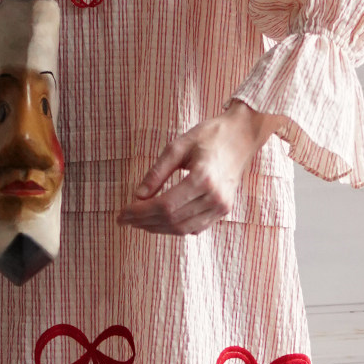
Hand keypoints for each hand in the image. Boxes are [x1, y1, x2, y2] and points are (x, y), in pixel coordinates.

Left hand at [116, 101, 283, 236]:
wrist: (242, 136)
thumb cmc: (210, 135)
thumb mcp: (178, 146)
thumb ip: (157, 172)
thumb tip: (138, 195)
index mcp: (202, 178)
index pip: (164, 205)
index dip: (140, 212)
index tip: (122, 212)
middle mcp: (214, 197)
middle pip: (172, 220)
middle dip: (144, 222)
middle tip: (124, 219)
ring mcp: (221, 206)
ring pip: (183, 228)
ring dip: (157, 228)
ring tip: (138, 222)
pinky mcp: (224, 210)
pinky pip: (195, 227)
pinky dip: (174, 228)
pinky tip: (159, 222)